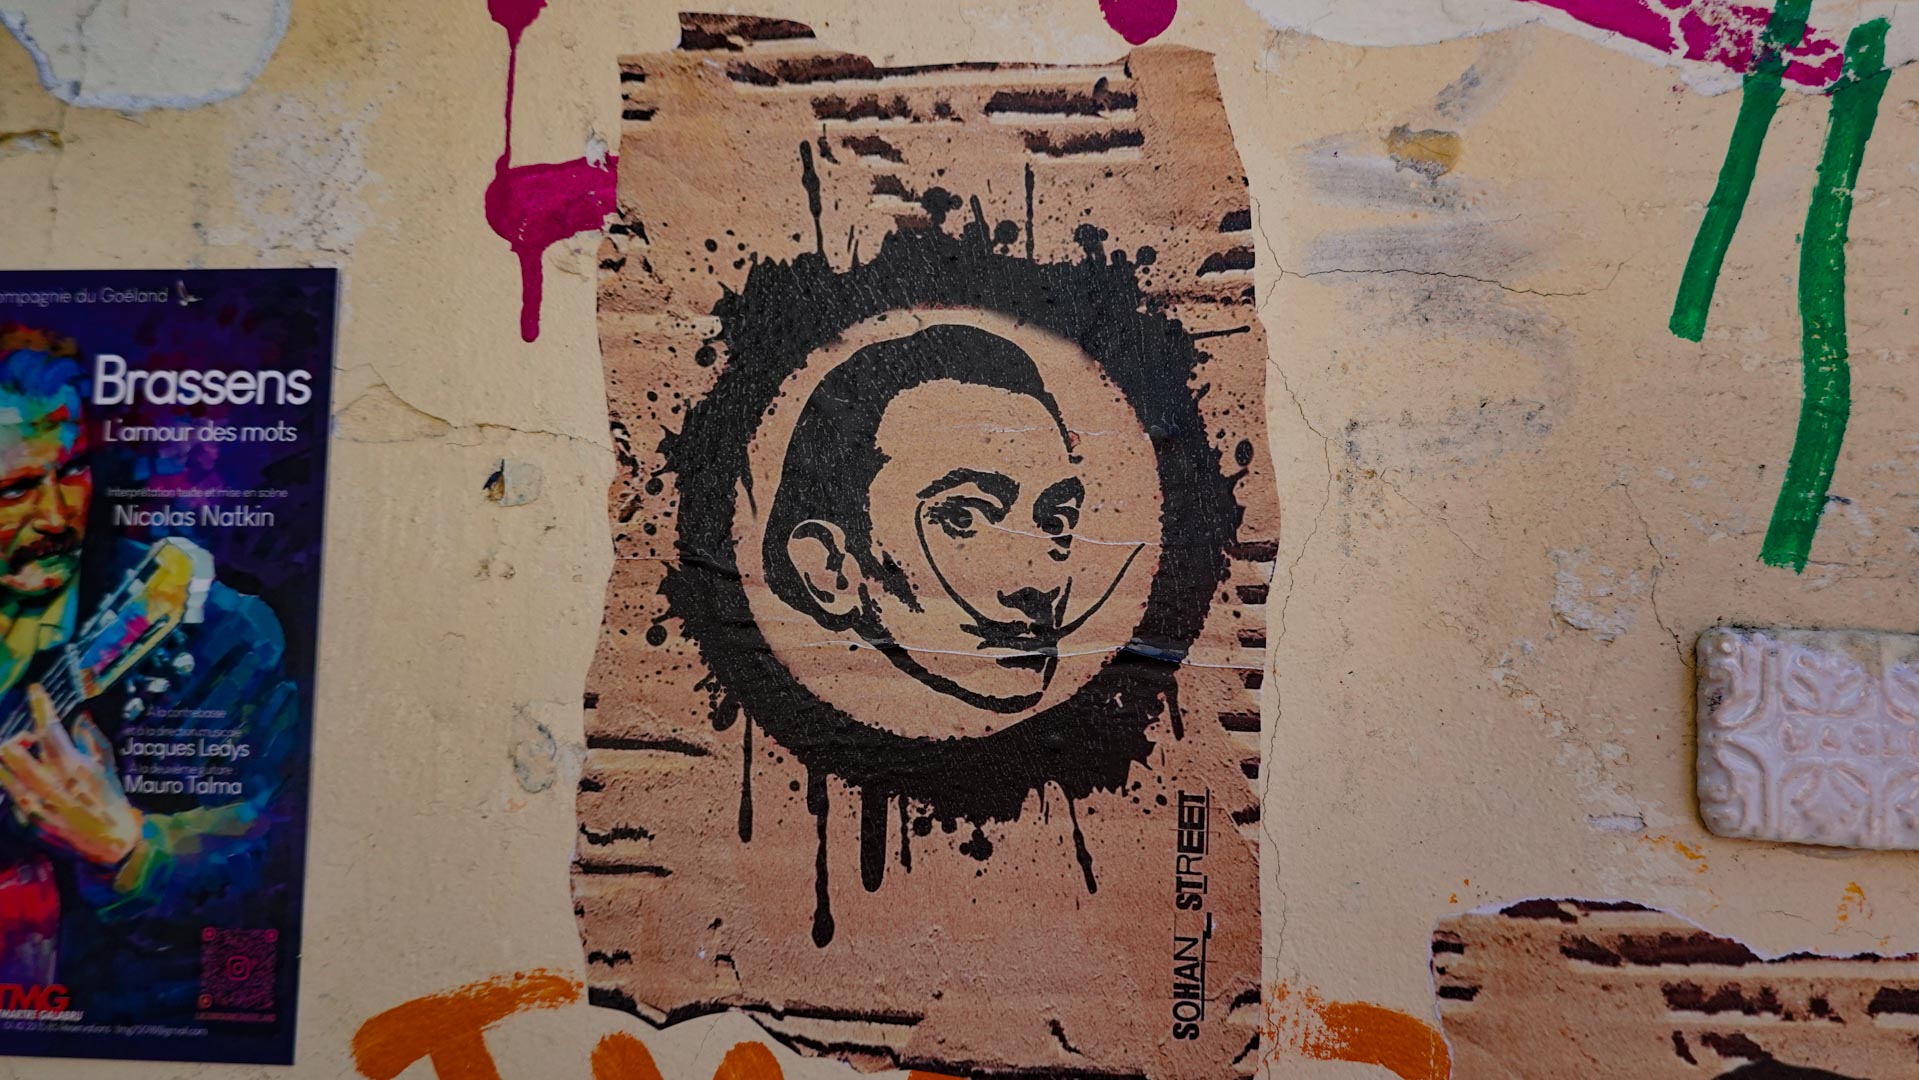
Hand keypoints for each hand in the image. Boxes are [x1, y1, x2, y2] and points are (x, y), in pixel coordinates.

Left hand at [0, 684, 143, 868]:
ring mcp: (34, 805)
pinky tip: (32, 790)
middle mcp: (49, 785)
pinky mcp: (25, 821)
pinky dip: (17, 787)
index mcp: (72, 767)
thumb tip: (82, 717)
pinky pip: (10, 795)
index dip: (41, 705)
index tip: (35, 688)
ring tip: (22, 761)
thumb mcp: (108, 768)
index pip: (50, 729)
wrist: (109, 845)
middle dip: (15, 740)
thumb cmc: (111, 802)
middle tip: (26, 741)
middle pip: (11, 750)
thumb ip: (93, 740)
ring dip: (9, 761)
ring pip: (2, 773)